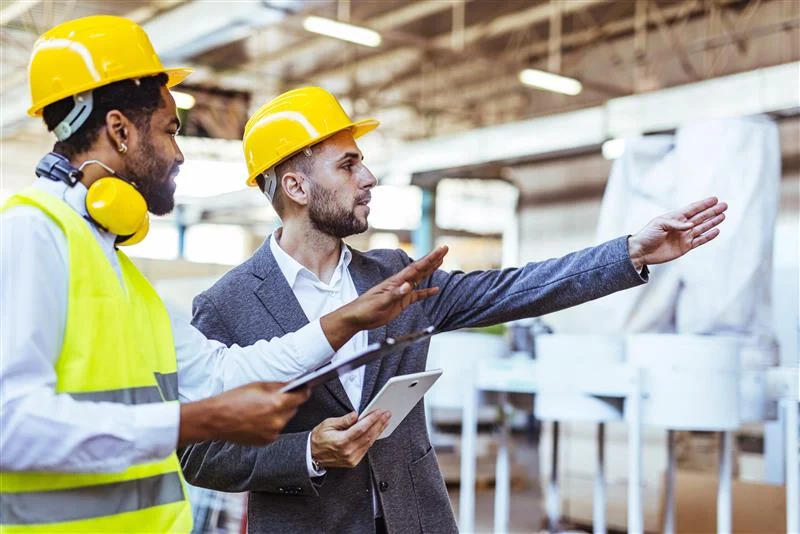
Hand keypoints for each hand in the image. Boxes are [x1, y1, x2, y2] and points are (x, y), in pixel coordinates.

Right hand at [180, 383, 309, 446]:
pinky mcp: (266, 441)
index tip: (305, 388)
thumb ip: (279, 386)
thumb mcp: (258, 385)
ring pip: (284, 420)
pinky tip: (258, 419)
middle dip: (288, 402)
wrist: (216, 419)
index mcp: (277, 404)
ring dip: (279, 414)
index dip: (304, 391)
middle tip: (275, 398)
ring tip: (263, 408)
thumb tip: (293, 384)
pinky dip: (271, 424)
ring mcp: (272, 433)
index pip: (302, 397)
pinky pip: (275, 430)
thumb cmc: (233, 400)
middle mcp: (278, 420)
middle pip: (293, 409)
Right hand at [310, 411, 390, 468]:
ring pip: (369, 442)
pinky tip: (377, 431)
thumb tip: (356, 415)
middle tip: (387, 414)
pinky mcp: (353, 462)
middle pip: (368, 435)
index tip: (379, 412)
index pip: (361, 428)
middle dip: (379, 423)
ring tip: (385, 421)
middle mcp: (348, 451)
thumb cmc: (318, 438)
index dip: (372, 419)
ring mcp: (351, 458)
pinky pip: (366, 449)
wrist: (311, 455)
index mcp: (341, 441)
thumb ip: (344, 420)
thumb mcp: (328, 424)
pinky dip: (373, 439)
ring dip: (379, 431)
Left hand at [321, 246, 447, 348]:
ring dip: (430, 270)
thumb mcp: (380, 302)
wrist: (356, 318)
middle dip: (433, 259)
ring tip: (441, 262)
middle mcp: (400, 284)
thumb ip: (395, 294)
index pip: (416, 268)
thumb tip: (408, 286)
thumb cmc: (365, 309)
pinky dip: (427, 292)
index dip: (430, 259)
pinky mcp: (401, 302)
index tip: (440, 250)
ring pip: (420, 279)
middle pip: (420, 269)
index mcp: (396, 281)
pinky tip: (435, 290)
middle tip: (444, 249)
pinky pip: (417, 295)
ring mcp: (401, 292)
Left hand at [628, 197, 727, 268]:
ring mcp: (684, 236)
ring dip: (713, 222)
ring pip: (702, 227)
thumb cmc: (647, 235)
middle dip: (712, 211)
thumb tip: (691, 225)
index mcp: (675, 217)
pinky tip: (716, 230)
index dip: (704, 204)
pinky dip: (708, 236)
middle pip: (700, 217)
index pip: (692, 209)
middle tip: (724, 205)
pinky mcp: (685, 247)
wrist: (641, 252)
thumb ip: (675, 224)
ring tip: (723, 216)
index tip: (715, 199)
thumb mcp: (659, 224)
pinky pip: (700, 240)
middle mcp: (682, 226)